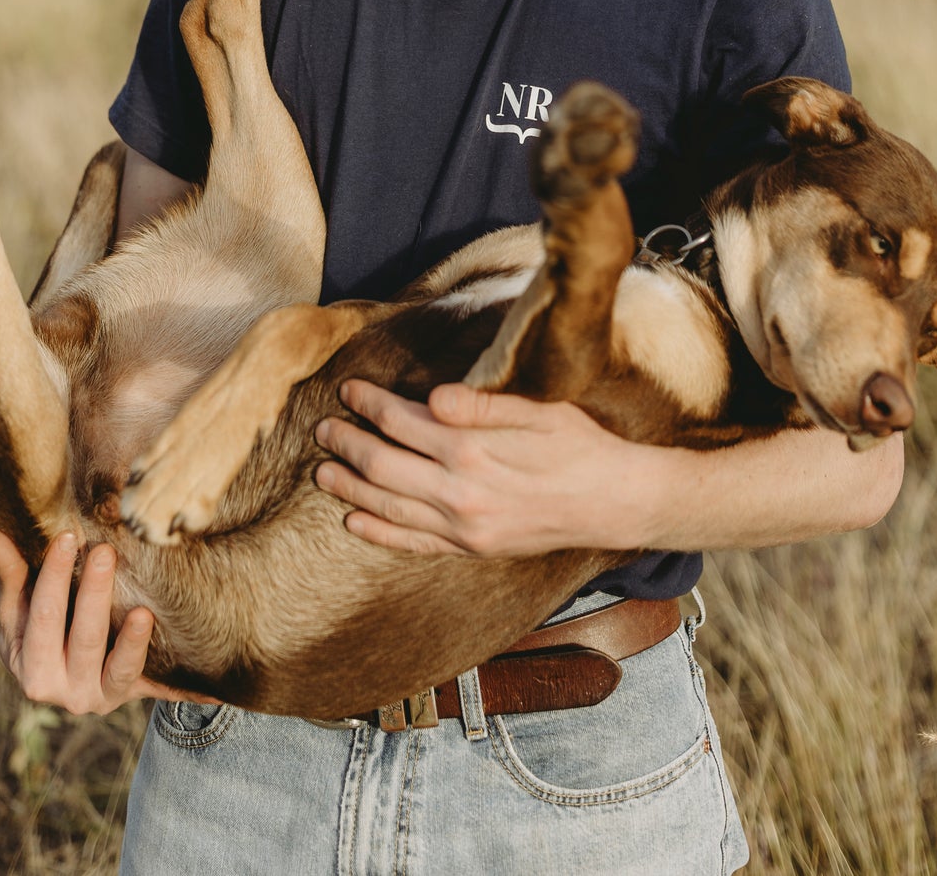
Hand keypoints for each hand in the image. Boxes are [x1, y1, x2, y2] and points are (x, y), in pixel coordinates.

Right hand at [0, 521, 191, 713]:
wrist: (62, 674)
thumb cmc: (38, 626)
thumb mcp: (19, 605)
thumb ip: (8, 566)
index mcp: (30, 665)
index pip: (42, 618)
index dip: (53, 579)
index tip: (67, 538)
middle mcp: (64, 690)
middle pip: (82, 641)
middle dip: (93, 597)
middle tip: (106, 552)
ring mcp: (102, 698)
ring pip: (120, 669)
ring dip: (133, 645)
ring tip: (144, 613)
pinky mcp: (136, 696)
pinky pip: (162, 694)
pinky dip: (187, 693)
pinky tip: (216, 691)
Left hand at [313, 380, 648, 557]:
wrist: (614, 501)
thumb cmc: (578, 444)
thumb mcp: (536, 408)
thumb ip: (482, 403)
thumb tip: (433, 397)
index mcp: (472, 449)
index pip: (402, 422)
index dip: (370, 403)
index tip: (349, 389)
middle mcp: (460, 493)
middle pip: (384, 465)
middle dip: (348, 443)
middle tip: (323, 427)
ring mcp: (464, 527)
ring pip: (390, 507)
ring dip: (351, 488)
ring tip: (322, 472)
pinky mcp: (472, 548)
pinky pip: (413, 543)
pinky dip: (378, 533)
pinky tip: (353, 522)